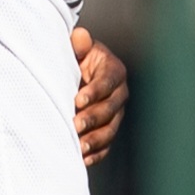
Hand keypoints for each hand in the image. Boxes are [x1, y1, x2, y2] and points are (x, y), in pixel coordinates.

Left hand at [71, 26, 127, 165]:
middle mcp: (119, 93)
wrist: (75, 74)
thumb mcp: (76, 49)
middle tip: (75, 125)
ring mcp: (115, 114)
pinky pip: (105, 145)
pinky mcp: (108, 130)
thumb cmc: (75, 59)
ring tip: (79, 147)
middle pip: (110, 108)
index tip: (78, 100)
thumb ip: (78, 44)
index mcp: (113, 70)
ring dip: (95, 140)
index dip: (95, 91)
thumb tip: (80, 36)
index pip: (108, 81)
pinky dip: (95, 153)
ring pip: (110, 130)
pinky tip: (83, 159)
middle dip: (93, 118)